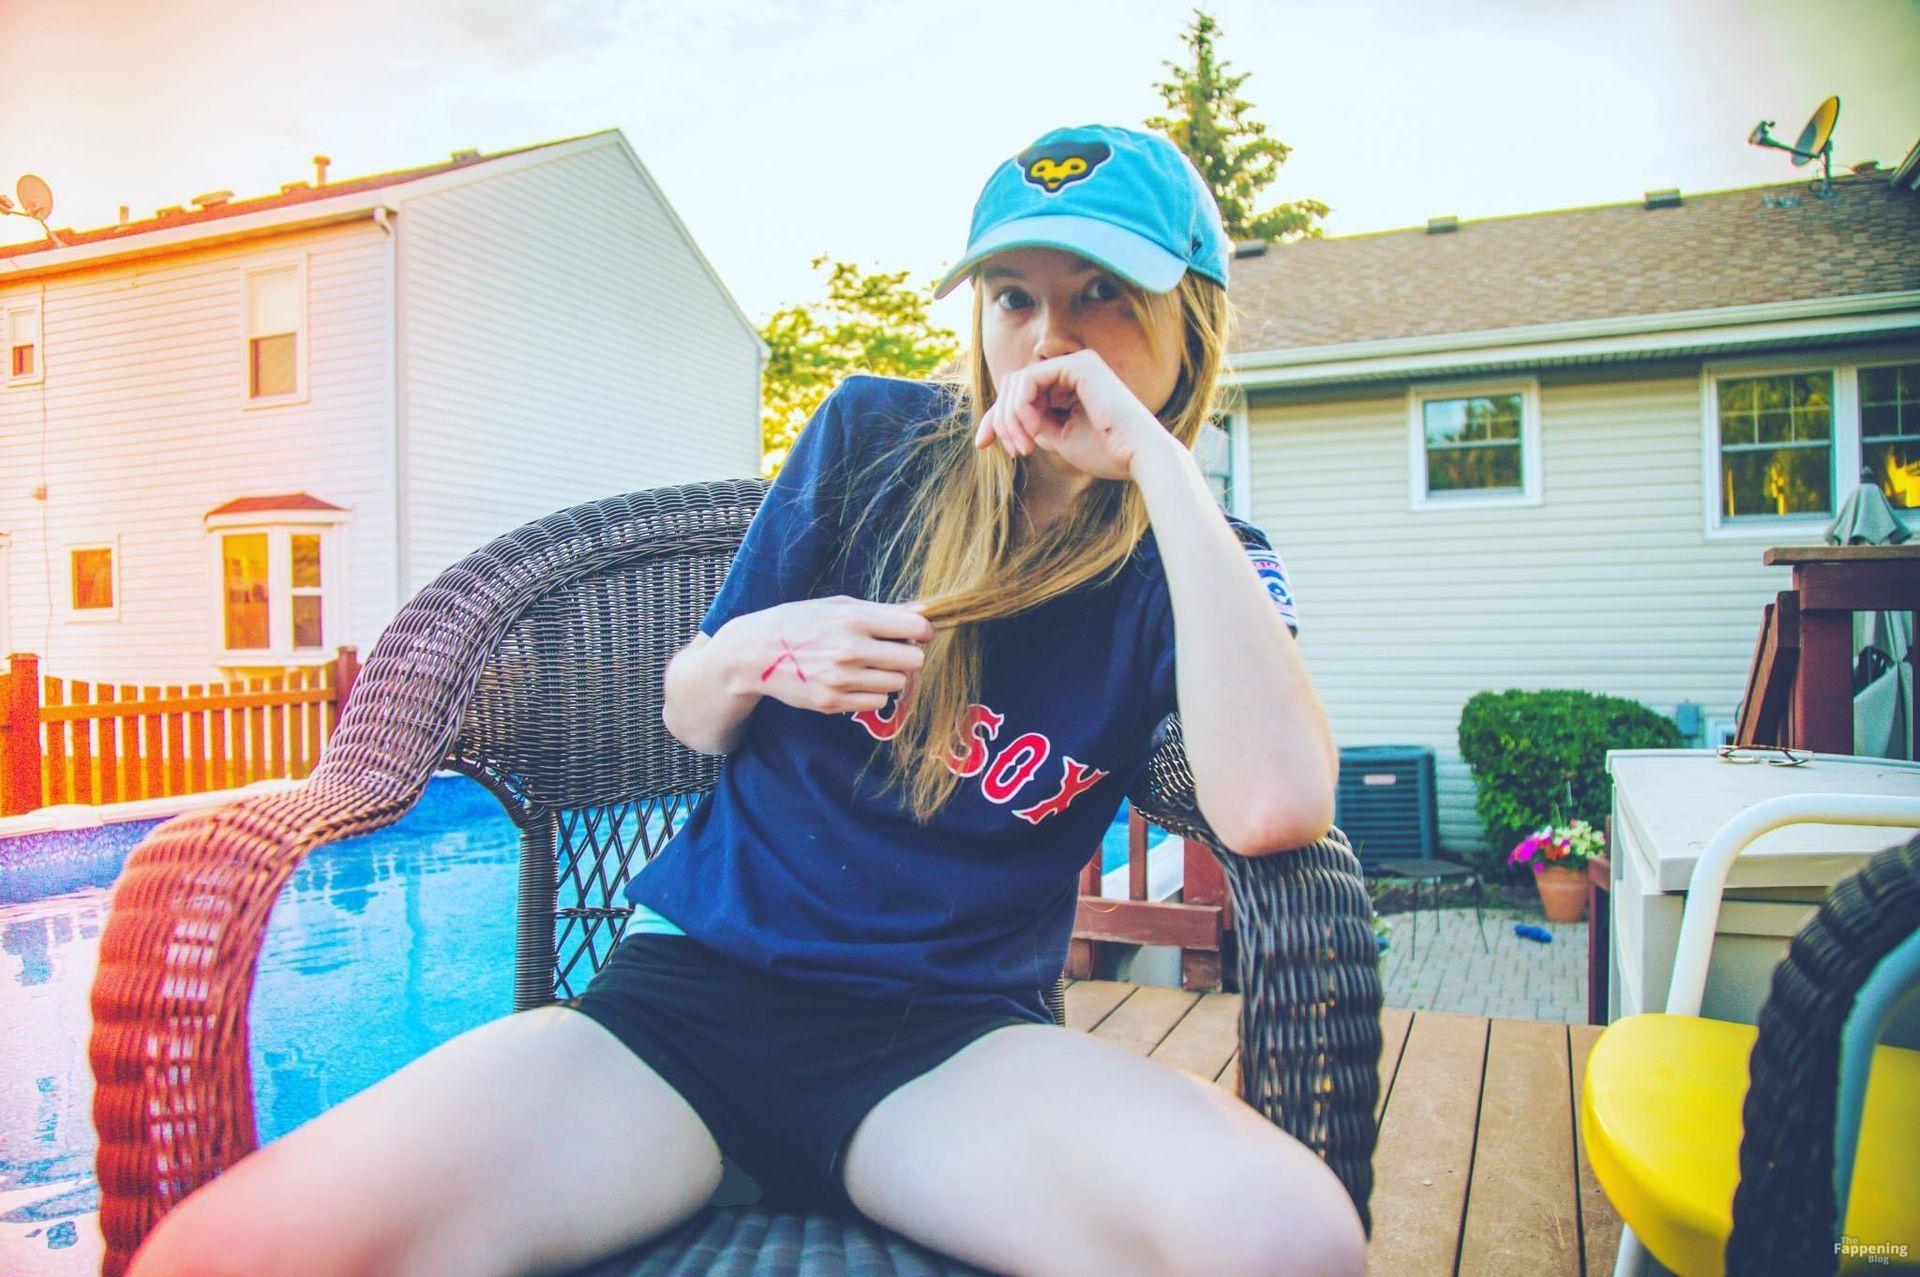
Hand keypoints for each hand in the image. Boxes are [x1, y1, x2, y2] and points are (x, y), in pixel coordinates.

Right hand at [718, 595, 932, 714]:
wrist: (754, 653)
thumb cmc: (798, 622)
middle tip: (890, 651)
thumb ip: (882, 610)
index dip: (922, 631)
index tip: (916, 634)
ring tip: (867, 666)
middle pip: (913, 660)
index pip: (915, 628)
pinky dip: (872, 693)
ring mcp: (841, 679)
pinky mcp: (833, 703)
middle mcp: (850, 650)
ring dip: (889, 675)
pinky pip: (877, 702)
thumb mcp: (837, 605)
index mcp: (854, 619)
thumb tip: (925, 611)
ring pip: (897, 683)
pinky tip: (854, 681)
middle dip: (907, 655)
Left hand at [973, 349, 1177, 481]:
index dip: (997, 419)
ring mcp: (1076, 363)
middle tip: (1011, 450)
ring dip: (1011, 418)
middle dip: (1001, 420)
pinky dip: (1021, 407)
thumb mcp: (1058, 438)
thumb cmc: (1107, 453)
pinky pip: (1028, 379)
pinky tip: (1032, 429)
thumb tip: (1004, 417)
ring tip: (1023, 446)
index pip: (1021, 394)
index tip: (982, 445)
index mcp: (1072, 386)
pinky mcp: (1076, 365)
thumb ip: (1033, 422)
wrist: (1138, 456)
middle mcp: (1073, 369)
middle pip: (1014, 386)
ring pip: (1017, 383)